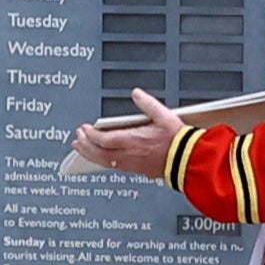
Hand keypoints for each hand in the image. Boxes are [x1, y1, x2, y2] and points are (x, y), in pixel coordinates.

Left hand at [72, 89, 188, 178]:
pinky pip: (113, 167)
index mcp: (132, 140)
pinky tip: (102, 159)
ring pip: (104, 162)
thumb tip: (136, 93)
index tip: (84, 129)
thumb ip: (147, 103)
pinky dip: (103, 162)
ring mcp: (131, 164)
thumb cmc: (178, 141)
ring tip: (83, 150)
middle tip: (77, 140)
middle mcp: (128, 154)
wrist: (188, 160)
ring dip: (91, 155)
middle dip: (85, 146)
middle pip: (99, 153)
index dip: (90, 135)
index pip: (103, 139)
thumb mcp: (164, 116)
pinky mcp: (137, 170)